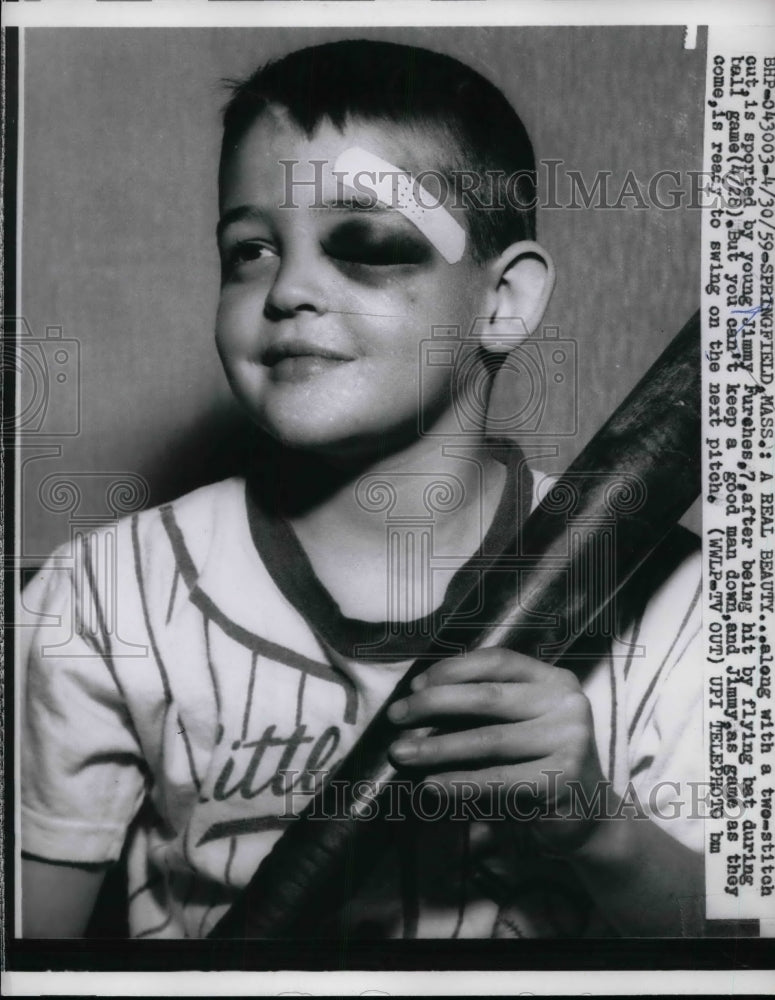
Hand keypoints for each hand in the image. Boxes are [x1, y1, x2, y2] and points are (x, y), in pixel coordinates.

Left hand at [386, 647, 607, 852]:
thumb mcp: (519, 722)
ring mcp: (569, 740)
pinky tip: (430, 786)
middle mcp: (566, 703)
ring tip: (401, 753)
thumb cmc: (539, 761)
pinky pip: (498, 779)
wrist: (587, 817)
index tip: (416, 685)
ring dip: (437, 746)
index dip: (453, 668)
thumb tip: (418, 698)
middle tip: (396, 717)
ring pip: (488, 739)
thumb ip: (484, 706)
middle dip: (433, 704)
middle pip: (488, 696)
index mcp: (554, 680)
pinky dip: (459, 782)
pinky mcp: (563, 779)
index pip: (497, 661)